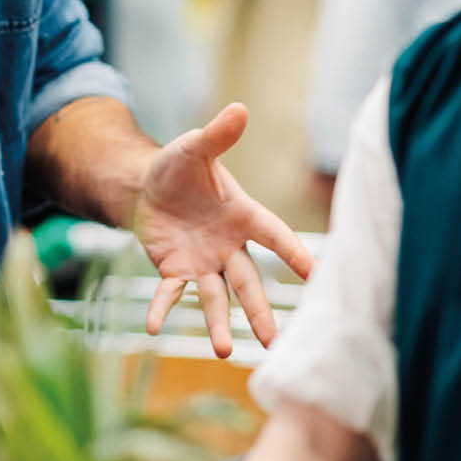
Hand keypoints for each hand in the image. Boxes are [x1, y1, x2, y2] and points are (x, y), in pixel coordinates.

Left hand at [134, 102, 313, 355]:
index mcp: (242, 215)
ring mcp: (203, 263)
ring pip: (216, 297)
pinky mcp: (174, 271)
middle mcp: (228, 246)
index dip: (293, 253)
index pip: (273, 235)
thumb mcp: (195, 148)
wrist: (144, 186)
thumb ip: (217, 136)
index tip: (315, 274)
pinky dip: (162, 309)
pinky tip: (153, 328)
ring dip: (217, 323)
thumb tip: (239, 108)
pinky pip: (171, 293)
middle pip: (249, 282)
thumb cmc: (179, 167)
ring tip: (220, 351)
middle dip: (260, 311)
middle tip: (272, 341)